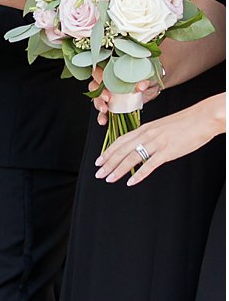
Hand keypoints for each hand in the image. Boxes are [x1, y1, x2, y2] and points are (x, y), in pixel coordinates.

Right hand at [88, 61, 161, 129]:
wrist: (152, 86)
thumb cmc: (146, 75)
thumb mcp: (146, 76)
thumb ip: (143, 80)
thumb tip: (141, 85)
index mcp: (111, 70)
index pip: (98, 70)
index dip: (99, 76)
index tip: (105, 82)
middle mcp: (106, 81)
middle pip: (94, 85)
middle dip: (99, 92)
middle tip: (107, 98)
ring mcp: (108, 94)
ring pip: (97, 98)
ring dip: (99, 104)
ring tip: (104, 110)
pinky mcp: (112, 105)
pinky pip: (103, 112)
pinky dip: (102, 116)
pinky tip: (104, 120)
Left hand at [94, 95, 224, 185]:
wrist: (202, 118)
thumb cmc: (185, 123)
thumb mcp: (162, 127)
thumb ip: (151, 136)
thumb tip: (142, 146)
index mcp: (145, 128)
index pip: (120, 140)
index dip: (108, 151)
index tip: (99, 160)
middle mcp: (147, 134)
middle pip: (122, 150)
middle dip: (108, 162)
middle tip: (98, 173)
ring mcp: (157, 143)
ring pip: (132, 158)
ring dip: (118, 169)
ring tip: (109, 178)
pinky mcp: (167, 151)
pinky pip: (150, 165)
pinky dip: (139, 174)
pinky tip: (131, 182)